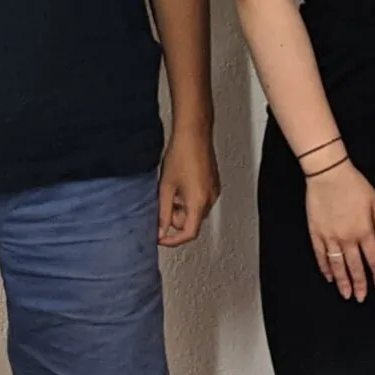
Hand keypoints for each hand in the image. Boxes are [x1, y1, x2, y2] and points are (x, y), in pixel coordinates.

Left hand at [158, 127, 219, 246]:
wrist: (194, 134)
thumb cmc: (181, 154)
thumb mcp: (165, 187)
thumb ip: (163, 213)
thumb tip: (160, 230)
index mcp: (198, 201)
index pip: (189, 233)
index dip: (173, 240)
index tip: (161, 238)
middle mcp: (210, 198)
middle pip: (192, 222)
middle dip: (175, 219)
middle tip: (163, 203)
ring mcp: (214, 191)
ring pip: (195, 212)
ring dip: (182, 208)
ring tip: (171, 189)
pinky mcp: (213, 184)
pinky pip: (200, 201)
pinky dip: (188, 199)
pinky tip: (180, 184)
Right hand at [307, 161, 374, 301]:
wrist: (328, 174)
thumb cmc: (354, 185)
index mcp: (364, 231)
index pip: (373, 259)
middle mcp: (348, 238)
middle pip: (355, 267)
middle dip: (359, 284)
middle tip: (360, 298)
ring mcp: (330, 237)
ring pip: (337, 265)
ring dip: (342, 281)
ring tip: (345, 294)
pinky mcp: (316, 233)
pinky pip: (320, 255)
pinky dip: (325, 267)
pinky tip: (328, 276)